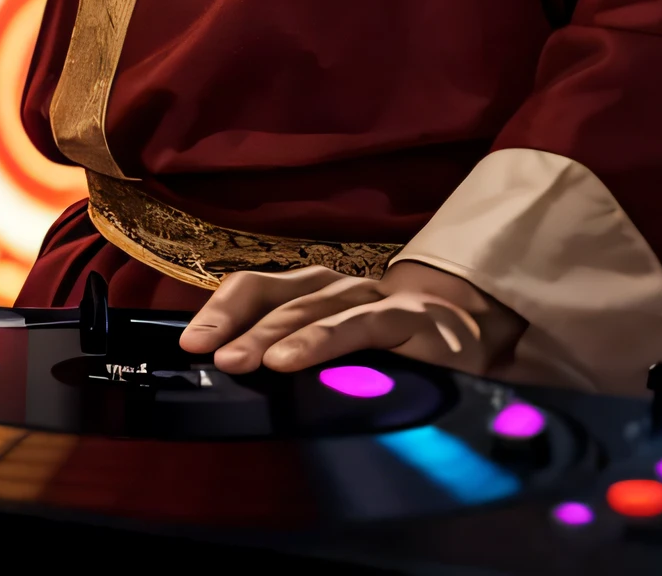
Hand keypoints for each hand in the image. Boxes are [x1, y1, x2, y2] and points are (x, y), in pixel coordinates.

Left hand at [179, 258, 525, 376]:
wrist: (472, 336)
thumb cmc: (390, 351)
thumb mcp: (335, 354)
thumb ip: (296, 357)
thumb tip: (236, 376)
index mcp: (313, 290)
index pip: (256, 287)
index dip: (221, 309)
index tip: (189, 343)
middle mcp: (337, 286)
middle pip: (276, 296)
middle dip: (236, 324)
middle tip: (206, 353)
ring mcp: (373, 298)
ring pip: (312, 309)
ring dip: (272, 334)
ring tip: (241, 361)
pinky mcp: (408, 318)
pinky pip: (358, 326)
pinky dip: (322, 342)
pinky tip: (293, 361)